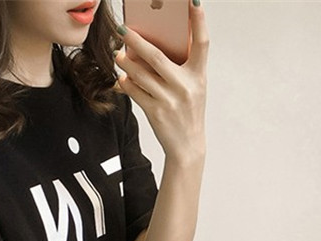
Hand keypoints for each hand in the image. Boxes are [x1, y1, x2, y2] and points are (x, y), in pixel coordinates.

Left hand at [115, 0, 208, 162]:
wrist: (187, 147)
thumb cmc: (187, 112)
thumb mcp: (193, 87)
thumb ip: (180, 67)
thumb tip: (149, 45)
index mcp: (198, 76)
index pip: (202, 43)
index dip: (199, 21)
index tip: (193, 2)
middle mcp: (186, 86)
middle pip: (157, 56)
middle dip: (136, 40)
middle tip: (122, 29)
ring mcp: (170, 100)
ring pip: (141, 74)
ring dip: (126, 62)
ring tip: (118, 54)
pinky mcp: (156, 112)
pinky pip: (135, 91)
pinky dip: (126, 83)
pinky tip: (122, 78)